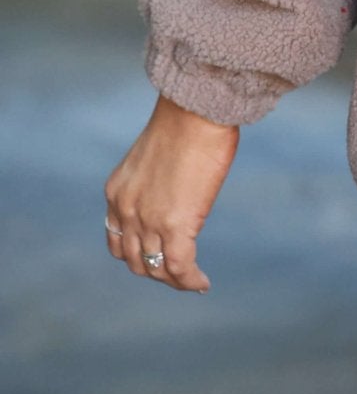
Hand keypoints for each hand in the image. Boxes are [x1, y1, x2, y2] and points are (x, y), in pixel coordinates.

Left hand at [103, 95, 239, 292]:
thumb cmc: (185, 122)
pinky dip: (190, 281)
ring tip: (191, 282)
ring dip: (174, 280)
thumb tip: (177, 192)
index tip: (155, 257)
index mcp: (116, 193)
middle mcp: (126, 211)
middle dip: (155, 271)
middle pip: (135, 260)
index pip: (118, 239)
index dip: (135, 254)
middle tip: (176, 274)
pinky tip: (202, 283)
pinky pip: (181, 266)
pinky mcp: (175, 225)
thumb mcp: (154, 157)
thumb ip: (155, 181)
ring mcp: (149, 221)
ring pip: (157, 268)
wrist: (194, 110)